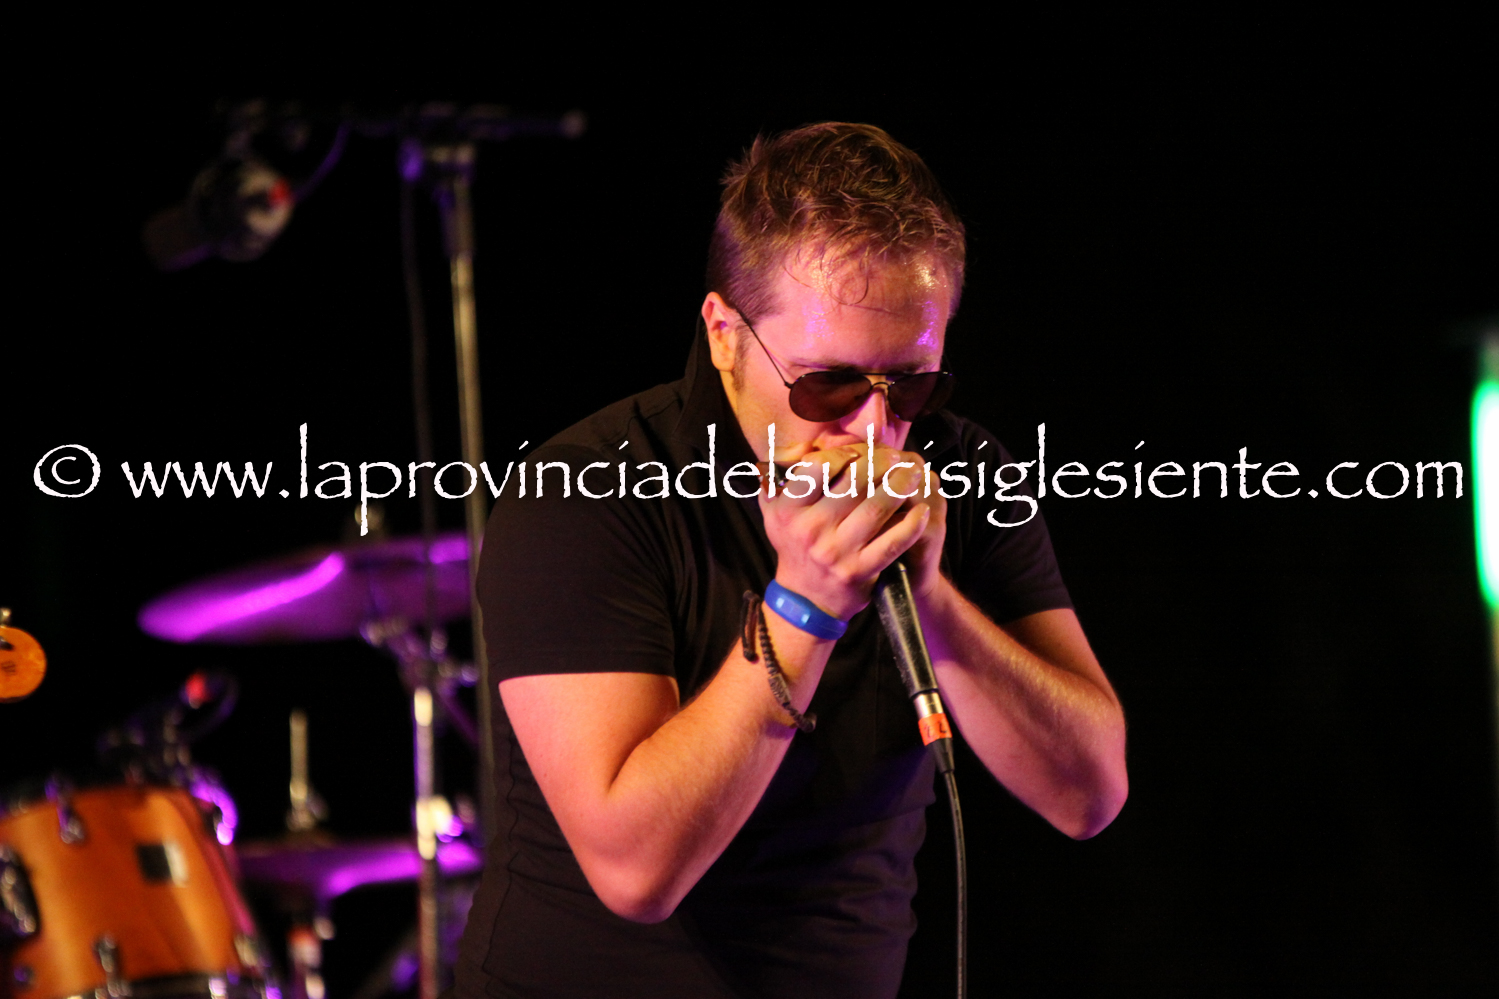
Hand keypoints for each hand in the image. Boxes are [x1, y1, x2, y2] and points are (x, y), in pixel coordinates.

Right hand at [759, 444, 945, 620]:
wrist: (806, 597)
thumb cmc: (795, 541)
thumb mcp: (774, 508)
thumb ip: (782, 473)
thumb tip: (807, 443)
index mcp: (788, 509)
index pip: (818, 468)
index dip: (844, 453)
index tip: (860, 450)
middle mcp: (810, 530)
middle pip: (854, 483)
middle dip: (881, 463)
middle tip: (897, 456)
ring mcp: (837, 551)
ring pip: (877, 508)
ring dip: (901, 486)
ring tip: (913, 474)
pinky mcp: (860, 570)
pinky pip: (893, 543)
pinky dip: (911, 524)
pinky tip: (921, 510)